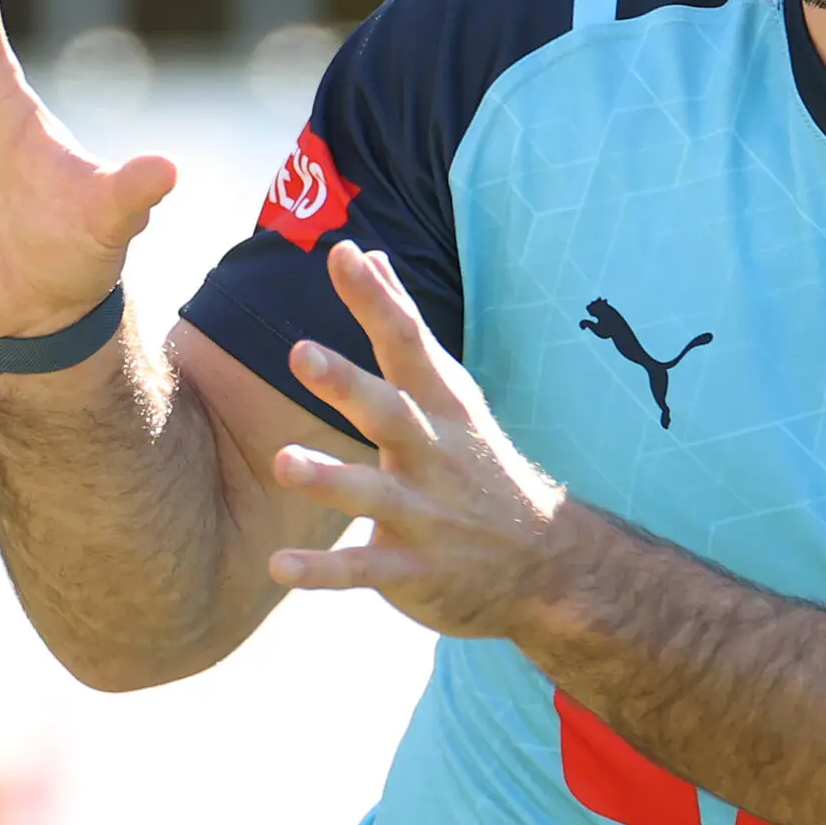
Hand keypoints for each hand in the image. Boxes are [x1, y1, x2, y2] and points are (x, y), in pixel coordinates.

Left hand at [266, 242, 571, 638]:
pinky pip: (362, 569)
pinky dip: (322, 571)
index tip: (342, 253)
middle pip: (389, 411)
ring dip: (329, 479)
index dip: (375, 298)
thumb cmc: (475, 460)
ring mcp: (426, 513)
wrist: (547, 562)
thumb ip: (402, 325)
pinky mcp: (413, 569)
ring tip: (282, 462)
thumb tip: (368, 254)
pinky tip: (278, 568)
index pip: (407, 341)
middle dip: (346, 383)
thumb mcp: (449, 391)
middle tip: (299, 351)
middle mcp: (433, 452)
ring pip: (373, 493)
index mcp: (439, 405)